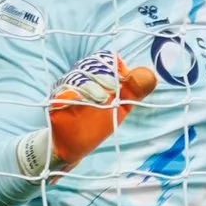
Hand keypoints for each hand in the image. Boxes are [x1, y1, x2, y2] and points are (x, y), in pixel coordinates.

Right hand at [45, 53, 158, 172]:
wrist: (76, 145)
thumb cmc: (98, 123)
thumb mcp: (122, 107)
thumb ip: (135, 89)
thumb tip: (150, 72)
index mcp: (96, 77)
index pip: (103, 59)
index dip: (112, 64)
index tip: (121, 77)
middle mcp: (79, 79)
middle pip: (89, 66)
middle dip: (103, 76)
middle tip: (112, 89)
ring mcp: (66, 89)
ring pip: (75, 78)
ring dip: (90, 87)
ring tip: (101, 100)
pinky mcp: (54, 101)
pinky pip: (61, 93)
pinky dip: (70, 95)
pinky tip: (77, 100)